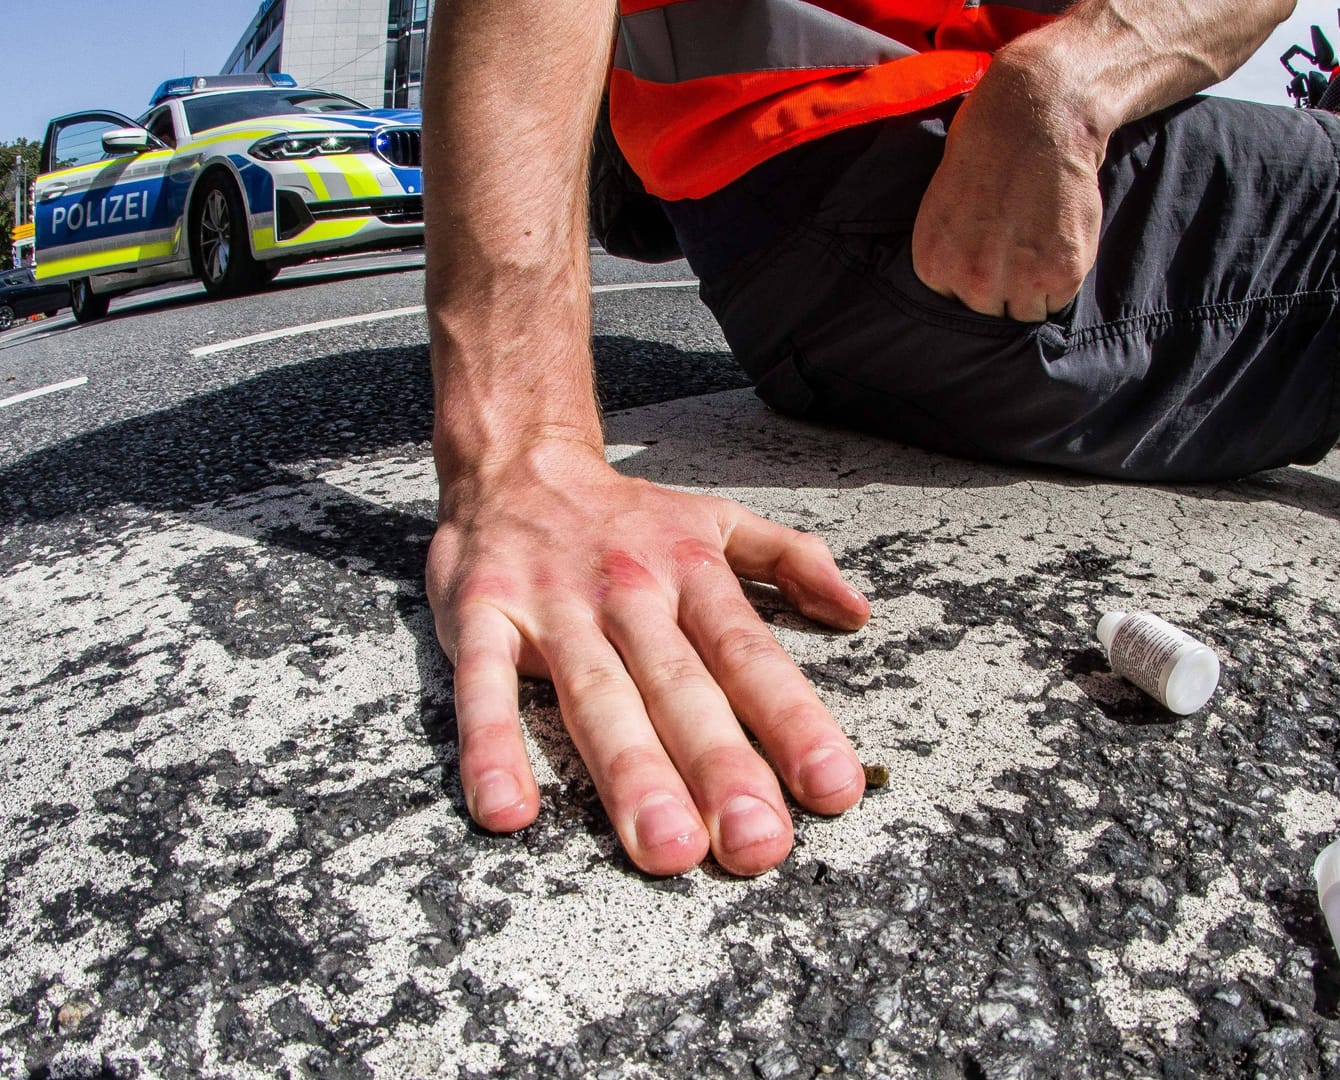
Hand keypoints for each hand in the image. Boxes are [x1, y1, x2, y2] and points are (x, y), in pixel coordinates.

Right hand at [426, 441, 871, 875]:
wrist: (515, 460)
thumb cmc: (626, 516)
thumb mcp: (718, 519)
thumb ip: (791, 560)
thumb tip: (857, 611)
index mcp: (692, 573)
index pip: (749, 656)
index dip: (794, 721)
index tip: (833, 789)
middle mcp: (630, 593)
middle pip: (680, 688)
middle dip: (722, 767)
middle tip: (756, 844)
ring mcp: (553, 605)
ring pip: (597, 696)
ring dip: (631, 774)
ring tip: (665, 848)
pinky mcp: (481, 614)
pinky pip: (482, 686)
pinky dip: (490, 745)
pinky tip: (507, 809)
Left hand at [912, 36, 1108, 321]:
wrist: (1037, 115)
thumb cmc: (987, 148)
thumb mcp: (942, 205)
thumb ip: (951, 252)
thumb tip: (964, 284)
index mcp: (933, 263)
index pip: (955, 304)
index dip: (977, 282)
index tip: (990, 257)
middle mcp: (971, 279)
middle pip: (990, 314)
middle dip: (1004, 289)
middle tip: (1018, 250)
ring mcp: (1017, 280)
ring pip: (1026, 314)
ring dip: (1035, 290)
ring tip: (1039, 245)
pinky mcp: (1061, 273)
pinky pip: (1059, 301)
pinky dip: (1063, 278)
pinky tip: (1057, 239)